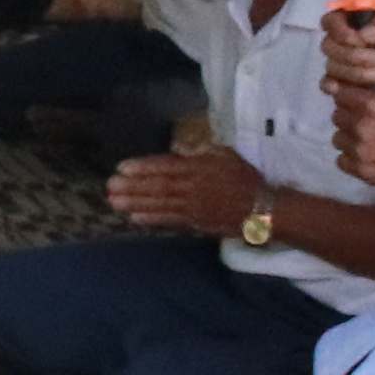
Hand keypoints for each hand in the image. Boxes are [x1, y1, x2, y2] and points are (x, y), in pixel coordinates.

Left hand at [106, 148, 265, 237]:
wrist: (265, 209)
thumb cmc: (245, 178)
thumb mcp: (225, 155)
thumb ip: (200, 153)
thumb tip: (178, 151)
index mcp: (201, 168)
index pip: (167, 167)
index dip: (143, 168)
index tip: (121, 168)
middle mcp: (195, 188)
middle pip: (159, 187)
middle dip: (133, 188)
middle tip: (109, 187)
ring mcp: (195, 208)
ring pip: (161, 205)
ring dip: (136, 204)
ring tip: (114, 202)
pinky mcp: (197, 224)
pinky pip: (171, 221)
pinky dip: (153, 220)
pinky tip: (134, 218)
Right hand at [319, 0, 374, 104]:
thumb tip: (362, 34)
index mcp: (356, 23)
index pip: (330, 21)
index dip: (338, 30)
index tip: (357, 39)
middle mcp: (346, 43)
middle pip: (328, 46)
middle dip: (352, 55)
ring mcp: (345, 65)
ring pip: (331, 66)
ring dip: (354, 72)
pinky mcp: (348, 86)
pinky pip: (328, 85)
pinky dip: (334, 86)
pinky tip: (349, 89)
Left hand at [331, 78, 374, 195]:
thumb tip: (368, 93)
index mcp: (371, 105)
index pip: (340, 94)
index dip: (348, 99)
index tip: (355, 104)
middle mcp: (360, 125)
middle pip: (337, 116)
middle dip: (348, 118)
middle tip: (364, 124)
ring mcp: (359, 150)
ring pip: (337, 139)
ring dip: (348, 139)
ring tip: (366, 143)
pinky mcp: (361, 170)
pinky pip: (341, 160)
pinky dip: (350, 159)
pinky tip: (366, 158)